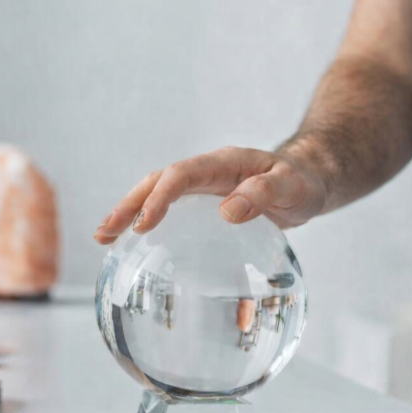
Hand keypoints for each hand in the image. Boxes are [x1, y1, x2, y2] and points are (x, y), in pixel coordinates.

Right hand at [93, 146, 328, 243]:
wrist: (308, 180)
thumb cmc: (302, 183)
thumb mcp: (292, 188)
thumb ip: (264, 194)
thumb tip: (227, 212)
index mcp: (222, 163)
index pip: (180, 176)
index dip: (159, 198)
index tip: (143, 225)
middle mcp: (206, 173)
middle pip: (156, 183)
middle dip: (128, 205)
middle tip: (104, 233)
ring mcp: (203, 189)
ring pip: (157, 195)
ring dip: (129, 214)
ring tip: (103, 238)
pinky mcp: (204, 206)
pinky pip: (171, 213)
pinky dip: (148, 224)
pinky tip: (134, 248)